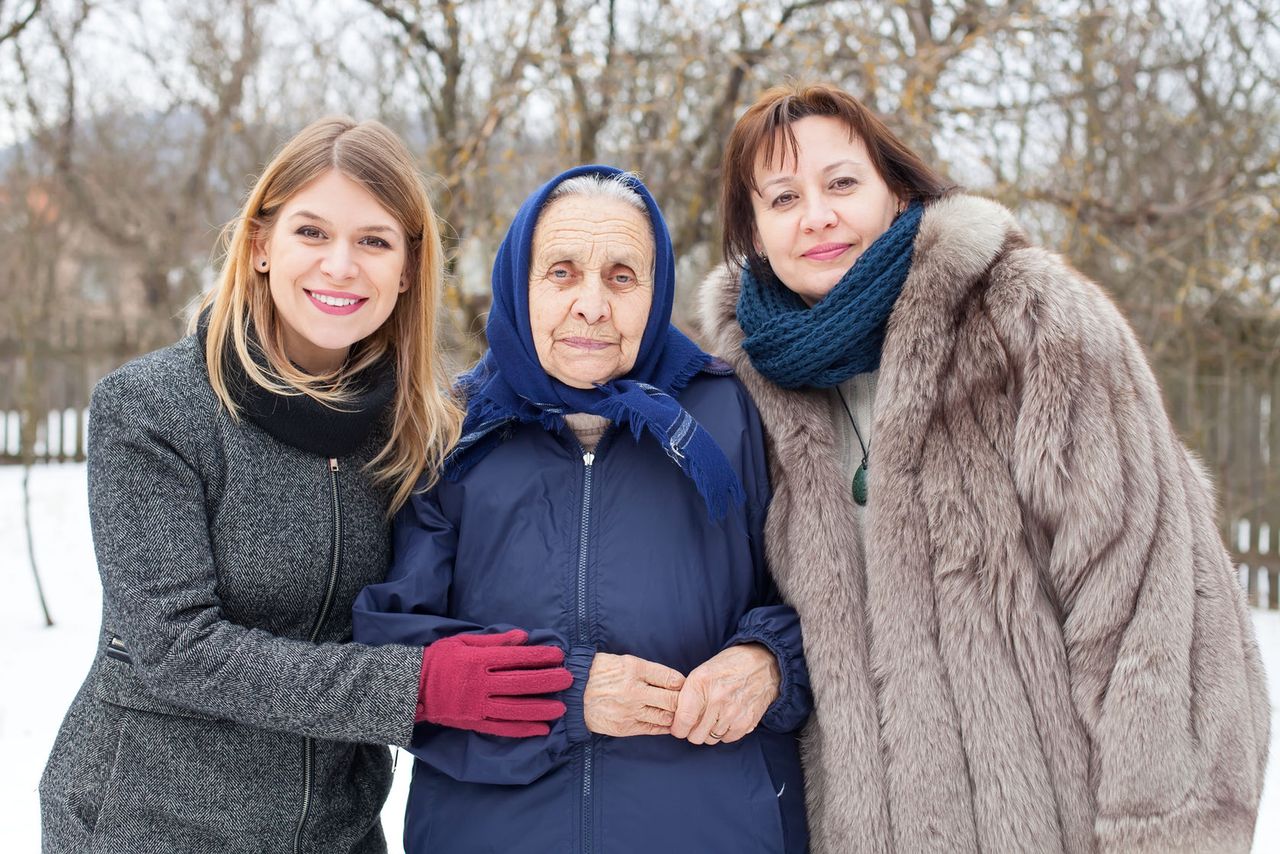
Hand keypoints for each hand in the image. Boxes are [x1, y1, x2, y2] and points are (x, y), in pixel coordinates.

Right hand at [418, 629, 573, 736]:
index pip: (516, 658)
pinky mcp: (474, 723)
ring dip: (540, 708)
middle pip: (520, 683)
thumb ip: (495, 641)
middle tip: (568, 679)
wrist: (410, 687)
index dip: (539, 657)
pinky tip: (541, 729)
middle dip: (547, 681)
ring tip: (561, 707)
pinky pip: (503, 728)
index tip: (559, 656)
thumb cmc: (438, 659)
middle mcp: (480, 684)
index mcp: (478, 661)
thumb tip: (524, 637)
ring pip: (515, 708)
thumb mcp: (463, 641)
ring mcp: (477, 706)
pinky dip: (523, 729)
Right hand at [583, 653, 684, 736]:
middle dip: (683, 701)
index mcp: (634, 668)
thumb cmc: (598, 673)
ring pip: (665, 716)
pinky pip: (653, 729)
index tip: (684, 686)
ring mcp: (630, 710)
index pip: (671, 678)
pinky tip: (668, 723)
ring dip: (674, 715)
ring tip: (678, 713)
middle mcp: (634, 690)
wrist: (572, 693)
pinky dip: (664, 726)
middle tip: (687, 702)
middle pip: (672, 699)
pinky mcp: (625, 727)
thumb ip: (646, 670)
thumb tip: (672, 680)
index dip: (683, 683)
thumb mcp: (622, 661)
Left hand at [670, 643, 779, 744]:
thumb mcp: (701, 672)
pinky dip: (725, 732)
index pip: (682, 721)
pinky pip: (727, 739)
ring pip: (710, 739)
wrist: (762, 664)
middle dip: (693, 731)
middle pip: (695, 736)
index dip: (678, 728)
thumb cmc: (728, 667)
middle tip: (697, 722)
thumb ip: (687, 696)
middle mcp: (716, 699)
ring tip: (714, 716)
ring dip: (709, 732)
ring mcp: (733, 712)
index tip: (679, 727)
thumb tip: (676, 720)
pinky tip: (726, 718)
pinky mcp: (746, 721)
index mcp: (700, 683)